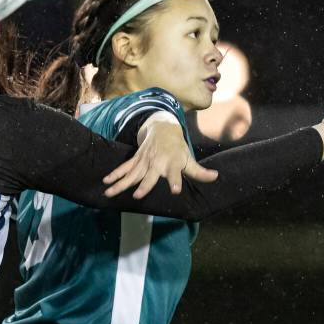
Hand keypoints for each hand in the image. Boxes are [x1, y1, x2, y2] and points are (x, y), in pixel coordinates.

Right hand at [102, 115, 218, 198]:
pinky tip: (106, 182)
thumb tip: (216, 177)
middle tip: (138, 195)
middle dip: (144, 185)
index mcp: (172, 163)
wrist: (163, 128)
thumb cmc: (178, 148)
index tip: (175, 190)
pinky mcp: (136, 159)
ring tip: (109, 193)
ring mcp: (144, 161)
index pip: (175, 174)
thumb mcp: (189, 159)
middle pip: (149, 176)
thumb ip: (200, 172)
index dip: (175, 181)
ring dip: (120, 183)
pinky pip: (124, 168)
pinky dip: (115, 174)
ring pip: (131, 174)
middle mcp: (157, 163)